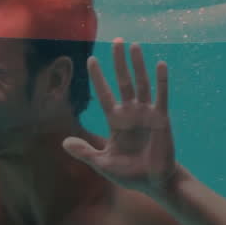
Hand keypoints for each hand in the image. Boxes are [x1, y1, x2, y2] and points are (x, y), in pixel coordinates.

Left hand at [62, 39, 177, 194]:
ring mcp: (147, 113)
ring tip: (134, 46)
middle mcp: (131, 113)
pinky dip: (161, 80)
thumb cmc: (131, 174)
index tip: (91, 59)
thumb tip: (63, 142)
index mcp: (116, 121)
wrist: (155, 183)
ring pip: (141, 83)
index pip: (104, 94)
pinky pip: (161, 96)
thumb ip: (85, 152)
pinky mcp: (161, 118)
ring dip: (137, 65)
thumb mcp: (103, 163)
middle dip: (119, 62)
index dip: (98, 77)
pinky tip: (160, 64)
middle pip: (123, 81)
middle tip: (116, 41)